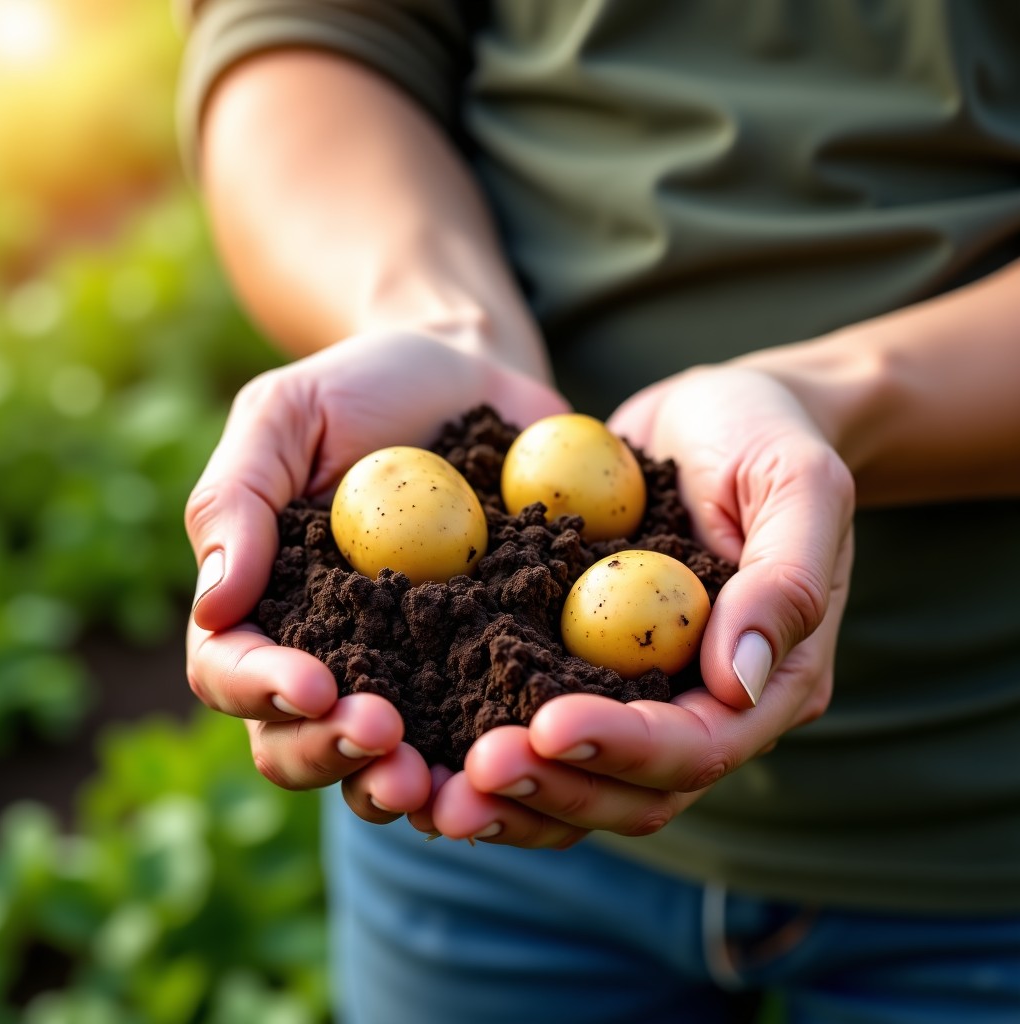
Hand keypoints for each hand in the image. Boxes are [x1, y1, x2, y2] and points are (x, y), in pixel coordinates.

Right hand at [185, 329, 567, 821]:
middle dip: (335, 754)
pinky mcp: (489, 660)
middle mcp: (334, 652)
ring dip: (407, 782)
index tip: (315, 686)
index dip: (262, 690)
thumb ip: (238, 500)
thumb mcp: (288, 414)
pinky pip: (486, 722)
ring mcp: (415, 666)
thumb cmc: (366, 386)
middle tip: (385, 741)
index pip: (233, 669)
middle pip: (303, 740)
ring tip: (444, 784)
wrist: (471, 375)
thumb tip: (214, 604)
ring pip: (390, 758)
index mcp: (267, 604)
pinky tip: (526, 751)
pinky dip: (497, 751)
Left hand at [425, 365, 853, 847]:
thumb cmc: (765, 434)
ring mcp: (641, 689)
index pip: (697, 744)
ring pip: (579, 776)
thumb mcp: (797, 482)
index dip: (624, 746)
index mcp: (770, 682)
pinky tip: (421, 738)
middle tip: (470, 778)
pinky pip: (536, 717)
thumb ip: (785, 579)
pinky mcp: (586, 662)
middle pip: (631, 790)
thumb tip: (741, 680)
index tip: (547, 724)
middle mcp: (704, 706)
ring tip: (434, 789)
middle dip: (553, 786)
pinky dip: (485, 737)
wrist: (715, 412)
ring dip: (513, 793)